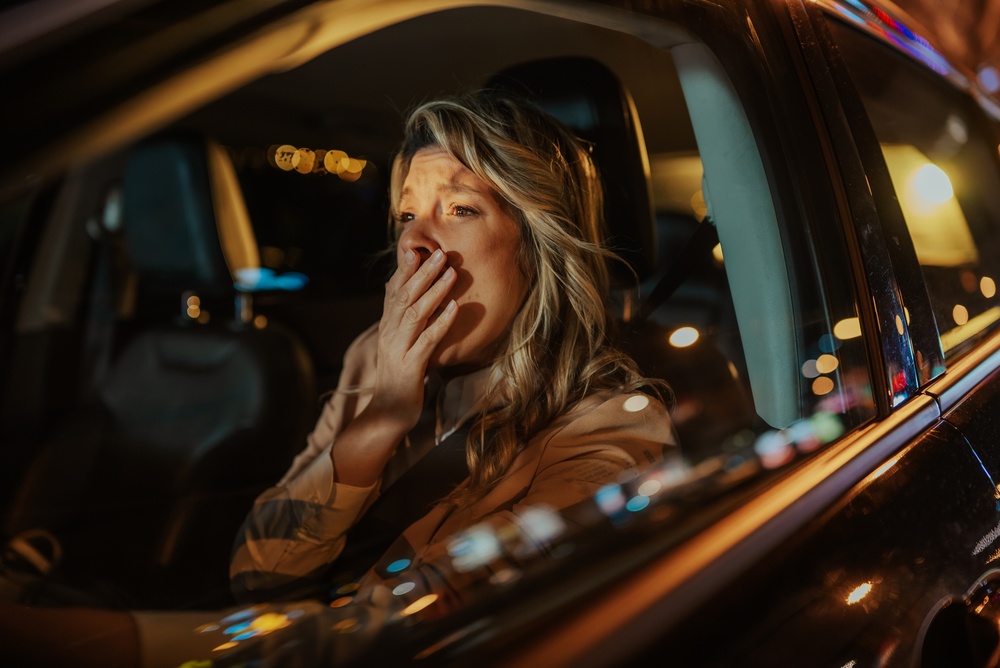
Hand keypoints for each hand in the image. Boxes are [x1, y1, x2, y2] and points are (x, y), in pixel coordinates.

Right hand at [370, 247, 458, 429]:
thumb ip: (403, 321)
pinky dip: (440, 323)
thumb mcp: (399, 344)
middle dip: (423, 273)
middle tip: (441, 253)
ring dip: (434, 292)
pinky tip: (454, 309)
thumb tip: (407, 297)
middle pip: (404, 297)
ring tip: (451, 273)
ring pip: (414, 314)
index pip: (393, 291)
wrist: (386, 412)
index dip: (405, 270)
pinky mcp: (410, 367)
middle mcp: (389, 333)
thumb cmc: (399, 376)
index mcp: (387, 326)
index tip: (417, 248)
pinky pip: (427, 341)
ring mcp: (398, 349)